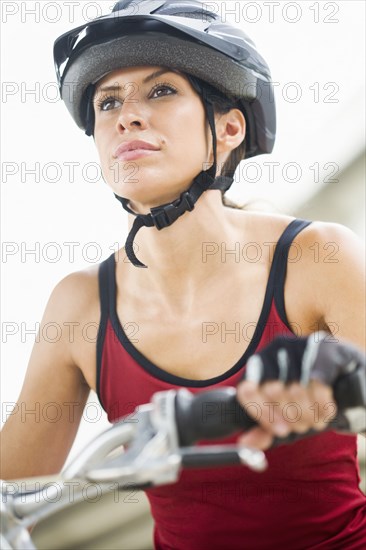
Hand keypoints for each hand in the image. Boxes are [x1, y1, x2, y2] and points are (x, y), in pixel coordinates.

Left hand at [236, 332, 365, 448]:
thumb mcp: (288, 417)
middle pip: (273, 391)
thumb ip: (266, 429)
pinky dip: (324, 403)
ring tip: (318, 419)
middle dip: (291, 417)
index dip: (263, 415)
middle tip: (305, 426)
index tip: (280, 430)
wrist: (354, 383)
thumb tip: (245, 444)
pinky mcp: (325, 347)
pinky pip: (318, 382)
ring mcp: (300, 344)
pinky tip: (329, 410)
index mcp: (261, 363)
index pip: (247, 389)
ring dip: (310, 413)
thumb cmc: (314, 399)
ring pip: (296, 388)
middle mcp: (277, 348)